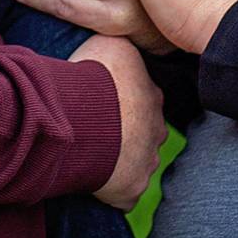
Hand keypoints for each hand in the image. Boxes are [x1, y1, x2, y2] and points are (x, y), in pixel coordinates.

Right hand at [71, 33, 164, 209]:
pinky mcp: (132, 189)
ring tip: (92, 156)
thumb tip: (118, 40)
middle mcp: (156, 129)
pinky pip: (125, 196)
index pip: (145, 100)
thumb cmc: (92, 76)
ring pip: (137, 165)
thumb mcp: (110, 44)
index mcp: (152, 96)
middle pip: (146, 134)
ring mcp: (147, 161)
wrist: (80, 116)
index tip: (105, 105)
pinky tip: (93, 184)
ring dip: (119, 163)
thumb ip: (121, 47)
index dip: (125, 103)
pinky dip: (112, 193)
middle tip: (98, 132)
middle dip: (127, 135)